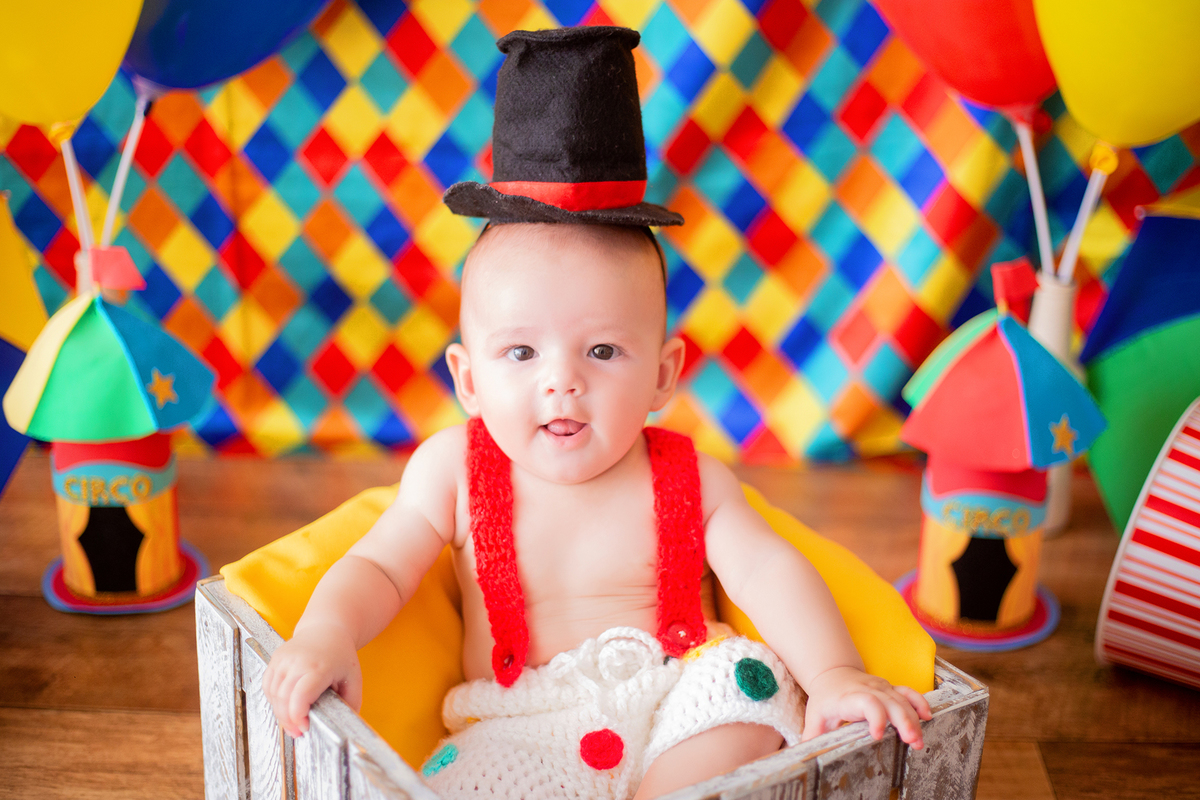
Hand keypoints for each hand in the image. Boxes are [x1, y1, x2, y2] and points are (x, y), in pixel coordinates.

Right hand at [262, 621, 361, 738]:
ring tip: (292, 720)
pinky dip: (273, 699)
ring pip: (273, 694)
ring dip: (280, 712)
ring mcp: (284, 659)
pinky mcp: (275, 658)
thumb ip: (351, 702)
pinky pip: (268, 686)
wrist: (326, 628)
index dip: (298, 716)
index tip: (304, 728)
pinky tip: (285, 705)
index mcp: (320, 667)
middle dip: (288, 720)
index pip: (301, 695)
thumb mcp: (353, 678)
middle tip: (297, 732)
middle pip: (284, 698)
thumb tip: (344, 724)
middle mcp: (298, 661)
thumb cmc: (340, 654)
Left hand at [800, 666, 932, 748]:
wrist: (832, 673)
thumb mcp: (814, 716)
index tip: (878, 734)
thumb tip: (803, 757)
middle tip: (911, 741)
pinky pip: (908, 692)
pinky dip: (919, 702)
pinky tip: (927, 716)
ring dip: (913, 719)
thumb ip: (811, 738)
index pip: (865, 702)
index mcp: (848, 697)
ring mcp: (881, 687)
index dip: (875, 716)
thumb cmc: (824, 699)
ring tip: (918, 740)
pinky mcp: (890, 688)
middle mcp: (868, 689)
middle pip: (890, 702)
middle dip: (903, 722)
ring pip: (902, 699)